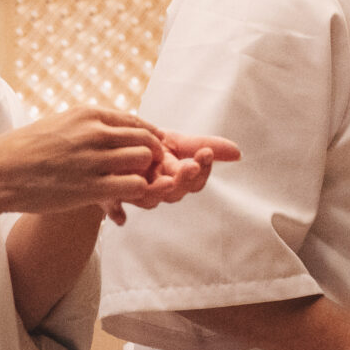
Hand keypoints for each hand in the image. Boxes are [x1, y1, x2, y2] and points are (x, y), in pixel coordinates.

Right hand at [0, 107, 163, 214]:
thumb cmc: (26, 151)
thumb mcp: (60, 124)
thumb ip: (88, 126)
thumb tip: (113, 131)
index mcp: (88, 115)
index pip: (137, 122)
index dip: (149, 139)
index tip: (150, 152)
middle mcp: (94, 132)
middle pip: (147, 140)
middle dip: (154, 158)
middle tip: (148, 174)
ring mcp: (92, 159)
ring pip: (144, 160)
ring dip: (146, 175)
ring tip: (135, 186)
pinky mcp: (89, 187)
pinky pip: (133, 186)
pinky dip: (136, 192)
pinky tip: (125, 198)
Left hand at [102, 131, 241, 223]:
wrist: (114, 141)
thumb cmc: (149, 143)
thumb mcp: (179, 142)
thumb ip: (206, 146)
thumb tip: (238, 153)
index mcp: (175, 176)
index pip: (195, 181)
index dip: (202, 170)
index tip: (205, 153)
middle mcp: (157, 187)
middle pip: (175, 192)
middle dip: (184, 180)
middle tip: (191, 165)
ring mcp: (135, 191)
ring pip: (150, 200)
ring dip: (159, 191)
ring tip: (165, 178)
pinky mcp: (111, 192)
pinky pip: (115, 204)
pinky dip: (117, 206)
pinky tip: (121, 208)